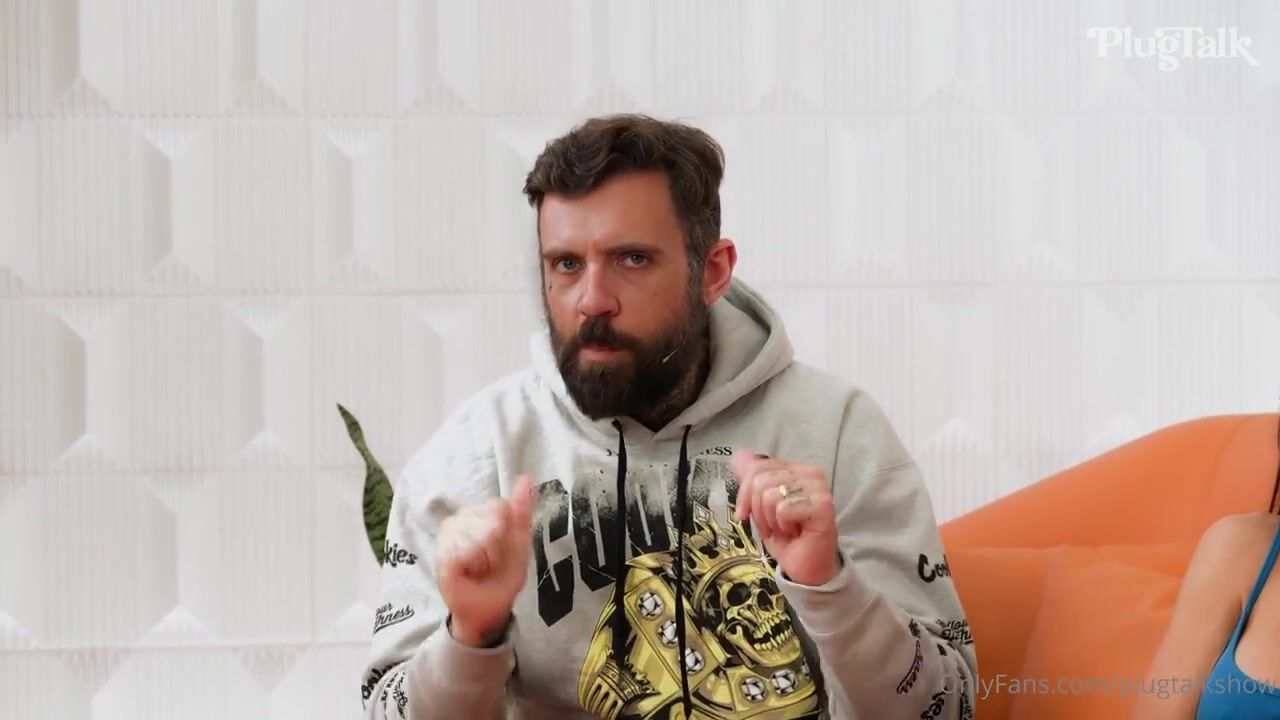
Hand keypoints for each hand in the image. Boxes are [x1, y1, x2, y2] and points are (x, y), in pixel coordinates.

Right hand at [436, 474, 535, 646]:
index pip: (499, 507)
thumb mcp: (519, 541)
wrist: (491, 607)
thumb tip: (526, 477)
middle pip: (491, 521)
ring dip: (486, 559)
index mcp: (482, 512)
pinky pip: (464, 552)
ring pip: (478, 536)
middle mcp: (462, 518)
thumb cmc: (504, 574)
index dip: (507, 531)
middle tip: (491, 562)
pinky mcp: (441, 556)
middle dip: (497, 548)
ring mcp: (448, 536)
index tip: (504, 548)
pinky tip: (468, 572)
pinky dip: (473, 566)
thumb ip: (522, 509)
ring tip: (480, 568)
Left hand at [732, 449, 839, 585]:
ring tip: (785, 530)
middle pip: (760, 480)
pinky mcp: (823, 505)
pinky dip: (782, 526)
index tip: (747, 514)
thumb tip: (739, 455)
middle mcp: (811, 473)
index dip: (745, 495)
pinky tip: (795, 533)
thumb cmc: (787, 538)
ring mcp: (819, 487)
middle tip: (774, 526)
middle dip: (758, 510)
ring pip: (770, 494)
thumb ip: (752, 480)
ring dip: (770, 520)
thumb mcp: (760, 506)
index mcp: (796, 469)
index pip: (757, 467)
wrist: (806, 567)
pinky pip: (783, 508)